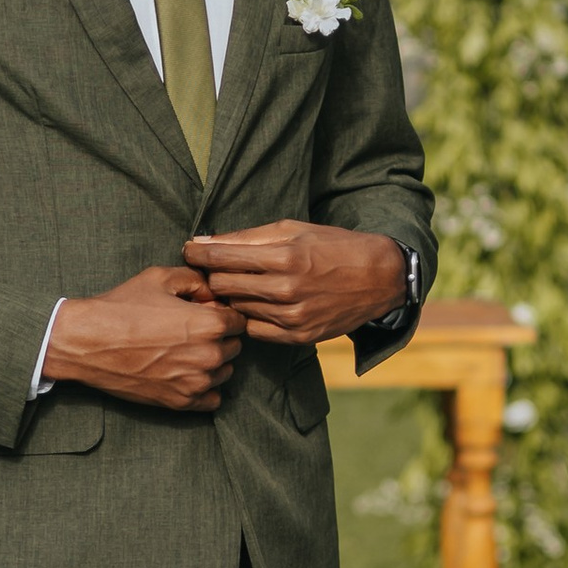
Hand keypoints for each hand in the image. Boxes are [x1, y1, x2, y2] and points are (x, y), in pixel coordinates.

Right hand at [42, 264, 244, 411]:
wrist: (87, 343)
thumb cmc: (121, 307)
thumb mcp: (160, 277)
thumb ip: (196, 280)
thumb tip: (212, 292)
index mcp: (210, 324)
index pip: (239, 320)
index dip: (222, 313)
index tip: (203, 312)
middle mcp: (209, 356)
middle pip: (233, 346)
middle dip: (218, 337)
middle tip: (189, 332)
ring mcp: (196, 383)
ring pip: (224, 372)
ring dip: (212, 363)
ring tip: (183, 352)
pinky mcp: (181, 403)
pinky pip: (212, 399)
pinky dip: (204, 388)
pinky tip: (184, 375)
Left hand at [183, 223, 408, 346]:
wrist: (378, 279)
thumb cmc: (332, 247)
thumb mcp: (293, 230)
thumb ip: (247, 238)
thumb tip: (204, 241)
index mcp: (285, 257)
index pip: (223, 257)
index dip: (198, 253)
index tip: (188, 249)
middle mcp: (287, 290)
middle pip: (224, 285)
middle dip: (211, 275)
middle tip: (209, 268)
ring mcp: (293, 317)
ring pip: (237, 309)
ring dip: (229, 296)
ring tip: (232, 284)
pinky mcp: (298, 337)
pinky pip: (255, 330)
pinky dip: (248, 316)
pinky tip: (253, 303)